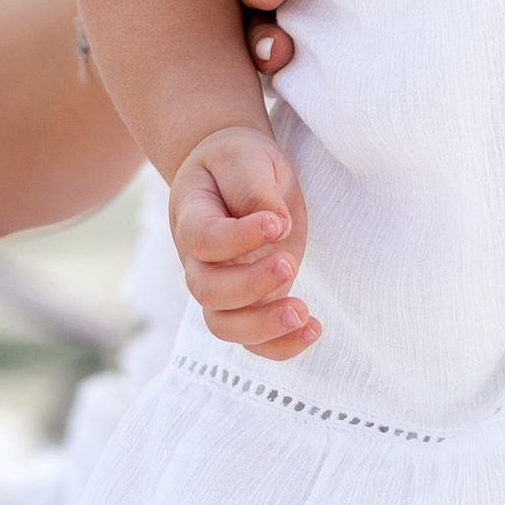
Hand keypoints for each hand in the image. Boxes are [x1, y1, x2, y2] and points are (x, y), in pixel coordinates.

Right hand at [167, 121, 317, 354]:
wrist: (236, 174)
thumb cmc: (239, 162)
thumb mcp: (247, 158)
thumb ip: (254, 187)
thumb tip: (275, 224)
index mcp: (191, 217)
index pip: (203, 239)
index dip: (238, 238)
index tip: (277, 222)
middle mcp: (198, 260)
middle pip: (208, 291)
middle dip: (250, 286)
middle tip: (289, 262)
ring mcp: (222, 285)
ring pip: (225, 326)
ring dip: (263, 327)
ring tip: (304, 313)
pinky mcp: (250, 301)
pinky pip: (253, 341)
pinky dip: (280, 346)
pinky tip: (313, 329)